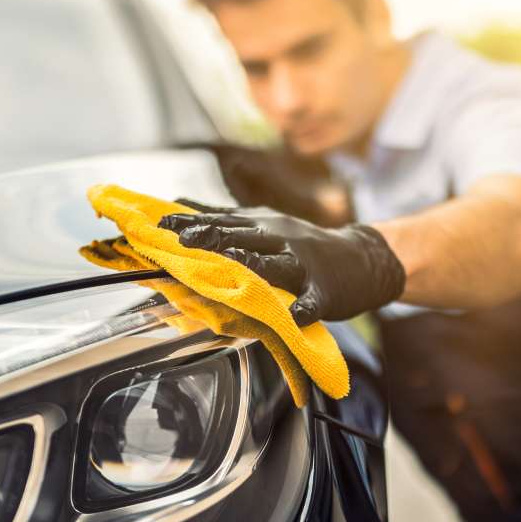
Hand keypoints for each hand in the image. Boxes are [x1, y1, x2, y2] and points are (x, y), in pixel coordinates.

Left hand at [160, 200, 404, 325]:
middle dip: (211, 237)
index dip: (191, 222)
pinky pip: (311, 301)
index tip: (160, 224)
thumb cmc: (302, 246)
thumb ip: (226, 220)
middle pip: (241, 236)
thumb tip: (179, 206)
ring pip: (273, 264)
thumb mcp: (265, 224)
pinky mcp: (323, 291)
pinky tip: (293, 315)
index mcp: (263, 224)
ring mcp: (302, 264)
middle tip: (181, 242)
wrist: (360, 259)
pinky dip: (301, 309)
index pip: (221, 220)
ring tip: (231, 267)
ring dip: (251, 265)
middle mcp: (280, 238)